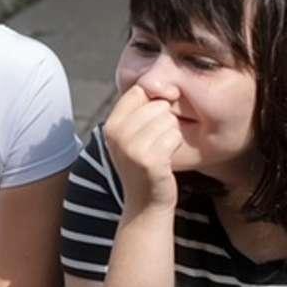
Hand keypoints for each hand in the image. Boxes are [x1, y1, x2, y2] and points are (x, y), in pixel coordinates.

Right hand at [103, 85, 181, 213]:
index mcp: (111, 125)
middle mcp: (117, 134)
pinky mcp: (149, 160)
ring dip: (171, 133)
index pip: (139, 90)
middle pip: (157, 104)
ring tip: (161, 150)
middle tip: (157, 142)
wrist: (146, 204)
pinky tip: (167, 158)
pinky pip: (174, 135)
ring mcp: (132, 148)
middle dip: (165, 119)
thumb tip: (162, 81)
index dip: (156, 98)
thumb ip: (139, 109)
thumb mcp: (132, 135)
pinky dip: (176, 145)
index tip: (159, 115)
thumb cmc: (145, 164)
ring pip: (168, 119)